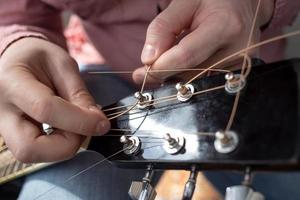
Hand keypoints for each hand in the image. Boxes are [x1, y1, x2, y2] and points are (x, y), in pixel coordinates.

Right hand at [0, 38, 109, 162]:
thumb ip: (79, 94)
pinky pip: (34, 151)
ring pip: (30, 154)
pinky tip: (64, 128)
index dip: (80, 121)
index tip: (102, 123)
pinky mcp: (10, 137)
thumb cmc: (38, 58)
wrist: (14, 60)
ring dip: (62, 146)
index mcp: (12, 82)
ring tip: (74, 124)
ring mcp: (2, 127)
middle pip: (29, 148)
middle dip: (66, 144)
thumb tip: (98, 123)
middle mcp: (0, 110)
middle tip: (82, 128)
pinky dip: (56, 146)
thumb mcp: (63, 65)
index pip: (46, 110)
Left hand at [133, 0, 273, 82]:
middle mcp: (238, 50)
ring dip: (174, 75)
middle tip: (145, 70)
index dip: (159, 67)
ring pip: (194, 82)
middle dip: (163, 73)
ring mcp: (240, 66)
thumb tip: (148, 59)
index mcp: (226, 26)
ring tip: (167, 60)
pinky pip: (203, 82)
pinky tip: (181, 65)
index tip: (140, 72)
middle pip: (189, 74)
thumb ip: (163, 27)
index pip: (185, 56)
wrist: (243, 5)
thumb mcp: (184, 2)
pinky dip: (187, 76)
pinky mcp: (237, 74)